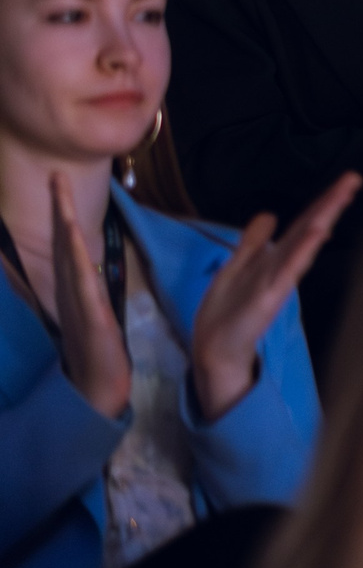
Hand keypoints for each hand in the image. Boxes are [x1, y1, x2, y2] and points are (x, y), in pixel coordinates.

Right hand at [44, 174, 132, 418]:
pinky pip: (84, 284)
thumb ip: (90, 297)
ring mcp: (80, 305)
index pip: (70, 247)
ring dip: (65, 224)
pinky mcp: (93, 320)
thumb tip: (89, 274)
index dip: (65, 216)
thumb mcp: (97, 321)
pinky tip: (74, 240)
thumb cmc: (100, 359)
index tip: (63, 186)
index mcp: (77, 292)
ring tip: (62, 194)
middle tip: (56, 175)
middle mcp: (73, 293)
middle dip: (60, 209)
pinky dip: (77, 260)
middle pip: (65, 243)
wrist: (99, 392)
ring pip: (70, 257)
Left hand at [189, 172, 360, 418]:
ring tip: (341, 196)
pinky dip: (305, 251)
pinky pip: (289, 270)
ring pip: (303, 244)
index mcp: (274, 259)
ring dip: (322, 220)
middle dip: (330, 204)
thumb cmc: (227, 312)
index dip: (322, 202)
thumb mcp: (236, 267)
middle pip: (309, 229)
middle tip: (354, 178)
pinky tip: (319, 233)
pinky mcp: (270, 297)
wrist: (215, 349)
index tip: (346, 179)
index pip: (302, 224)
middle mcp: (281, 266)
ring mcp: (278, 281)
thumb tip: (269, 214)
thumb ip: (253, 243)